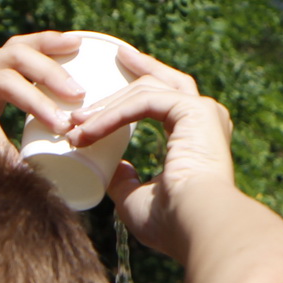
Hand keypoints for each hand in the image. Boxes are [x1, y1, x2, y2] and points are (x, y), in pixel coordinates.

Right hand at [0, 32, 84, 174]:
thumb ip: (14, 135)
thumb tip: (65, 144)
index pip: (19, 49)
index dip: (50, 42)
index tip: (80, 43)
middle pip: (17, 53)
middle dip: (53, 70)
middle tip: (80, 94)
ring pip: (5, 78)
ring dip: (38, 101)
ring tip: (62, 125)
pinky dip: (1, 140)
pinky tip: (16, 162)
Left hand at [67, 48, 234, 262]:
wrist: (197, 224)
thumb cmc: (172, 223)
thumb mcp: (137, 199)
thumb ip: (125, 182)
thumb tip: (114, 168)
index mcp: (198, 136)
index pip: (165, 102)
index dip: (131, 96)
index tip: (102, 95)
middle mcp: (206, 119)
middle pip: (164, 81)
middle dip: (134, 67)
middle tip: (105, 59)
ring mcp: (203, 111)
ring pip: (147, 90)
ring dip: (107, 105)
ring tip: (75, 121)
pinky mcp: (194, 109)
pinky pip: (144, 101)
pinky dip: (113, 114)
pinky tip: (89, 129)